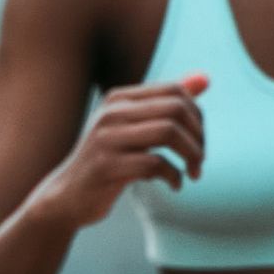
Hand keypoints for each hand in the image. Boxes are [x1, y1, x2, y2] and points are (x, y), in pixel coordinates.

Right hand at [29, 73, 206, 231]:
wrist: (68, 196)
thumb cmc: (109, 160)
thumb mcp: (134, 127)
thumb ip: (166, 103)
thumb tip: (205, 78)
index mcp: (119, 99)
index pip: (175, 91)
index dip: (197, 116)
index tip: (198, 140)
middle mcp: (111, 113)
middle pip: (175, 109)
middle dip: (198, 137)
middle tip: (199, 159)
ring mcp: (106, 138)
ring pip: (168, 132)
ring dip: (191, 155)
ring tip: (193, 172)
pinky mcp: (106, 166)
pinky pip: (155, 163)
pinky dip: (173, 176)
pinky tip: (174, 185)